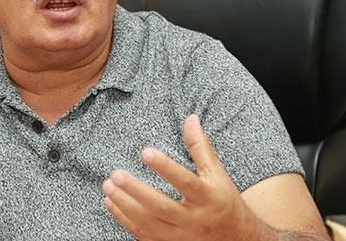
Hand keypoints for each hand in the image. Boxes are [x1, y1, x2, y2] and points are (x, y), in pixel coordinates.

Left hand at [102, 114, 267, 240]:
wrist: (237, 239)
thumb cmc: (223, 201)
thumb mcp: (217, 174)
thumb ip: (201, 147)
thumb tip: (191, 118)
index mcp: (208, 198)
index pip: (185, 182)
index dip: (165, 167)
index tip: (145, 151)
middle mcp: (194, 220)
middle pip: (162, 207)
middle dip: (136, 191)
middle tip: (115, 174)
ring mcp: (181, 237)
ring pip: (149, 224)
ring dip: (126, 206)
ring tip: (108, 186)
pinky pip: (144, 236)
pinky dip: (125, 220)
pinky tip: (111, 203)